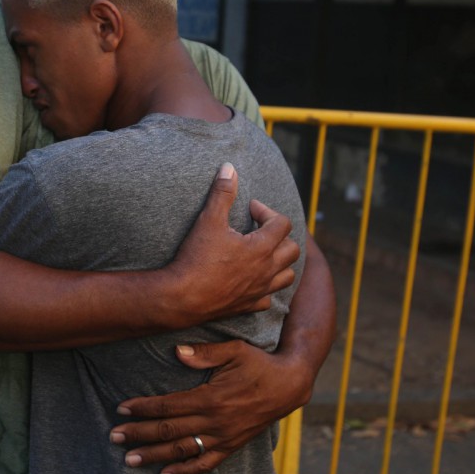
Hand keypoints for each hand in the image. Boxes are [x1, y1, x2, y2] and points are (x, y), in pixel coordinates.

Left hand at [108, 339, 310, 473]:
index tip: (121, 410)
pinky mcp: (231, 446)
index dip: (143, 408)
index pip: (168, 406)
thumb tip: (176, 352)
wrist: (289, 385)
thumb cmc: (258, 363)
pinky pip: (205, 463)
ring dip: (154, 456)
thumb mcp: (234, 350)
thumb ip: (204, 353)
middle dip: (139, 434)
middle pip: (168, 431)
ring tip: (130, 460)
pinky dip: (184, 471)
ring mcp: (223, 436)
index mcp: (211, 397)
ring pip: (182, 451)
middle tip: (114, 436)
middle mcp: (214, 421)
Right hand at [166, 163, 298, 323]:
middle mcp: (267, 270)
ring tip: (262, 255)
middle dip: (279, 236)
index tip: (250, 209)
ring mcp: (260, 290)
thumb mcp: (208, 220)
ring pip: (287, 276)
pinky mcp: (249, 305)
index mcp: (262, 247)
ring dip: (280, 263)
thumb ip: (222, 193)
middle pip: (292, 249)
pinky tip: (251, 281)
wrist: (182, 297)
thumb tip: (229, 168)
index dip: (266, 211)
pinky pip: (268, 298)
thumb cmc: (197, 258)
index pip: (282, 223)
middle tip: (258, 231)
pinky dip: (265, 288)